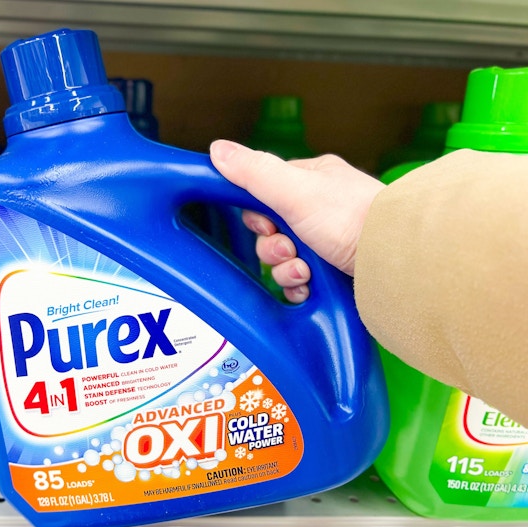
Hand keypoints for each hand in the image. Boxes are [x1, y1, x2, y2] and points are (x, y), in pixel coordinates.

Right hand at [210, 140, 383, 301]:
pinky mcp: (334, 274)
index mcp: (312, 183)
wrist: (396, 260)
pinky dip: (299, 288)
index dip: (257, 215)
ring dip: (286, 270)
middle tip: (288, 249)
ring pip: (284, 260)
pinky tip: (309, 286)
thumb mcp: (294, 189)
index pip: (265, 195)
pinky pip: (300, 284)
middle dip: (272, 248)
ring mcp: (328, 244)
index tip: (264, 223)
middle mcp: (320, 212)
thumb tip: (218, 150)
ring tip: (305, 271)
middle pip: (271, 233)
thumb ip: (254, 172)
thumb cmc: (354, 218)